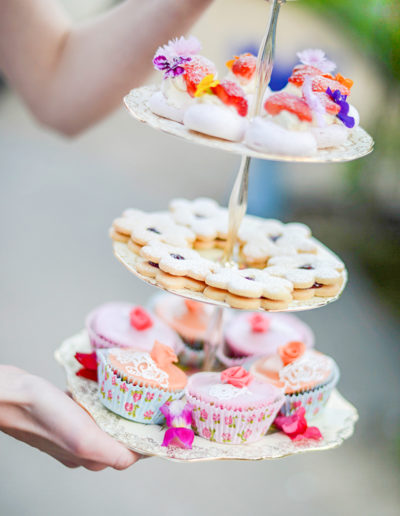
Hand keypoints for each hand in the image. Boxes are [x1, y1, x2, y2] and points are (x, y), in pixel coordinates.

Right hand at [0, 365, 139, 469]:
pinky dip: (101, 399)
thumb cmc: (44, 415)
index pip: (131, 451)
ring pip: (107, 421)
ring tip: (134, 391)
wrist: (10, 396)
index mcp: (91, 456)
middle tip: (151, 400)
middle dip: (137, 420)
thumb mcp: (85, 439)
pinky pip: (92, 408)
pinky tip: (103, 386)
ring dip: (120, 409)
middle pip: (122, 436)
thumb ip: (112, 453)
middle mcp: (84, 446)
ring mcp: (74, 430)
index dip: (149, 437)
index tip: (163, 419)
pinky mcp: (66, 414)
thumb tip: (136, 458)